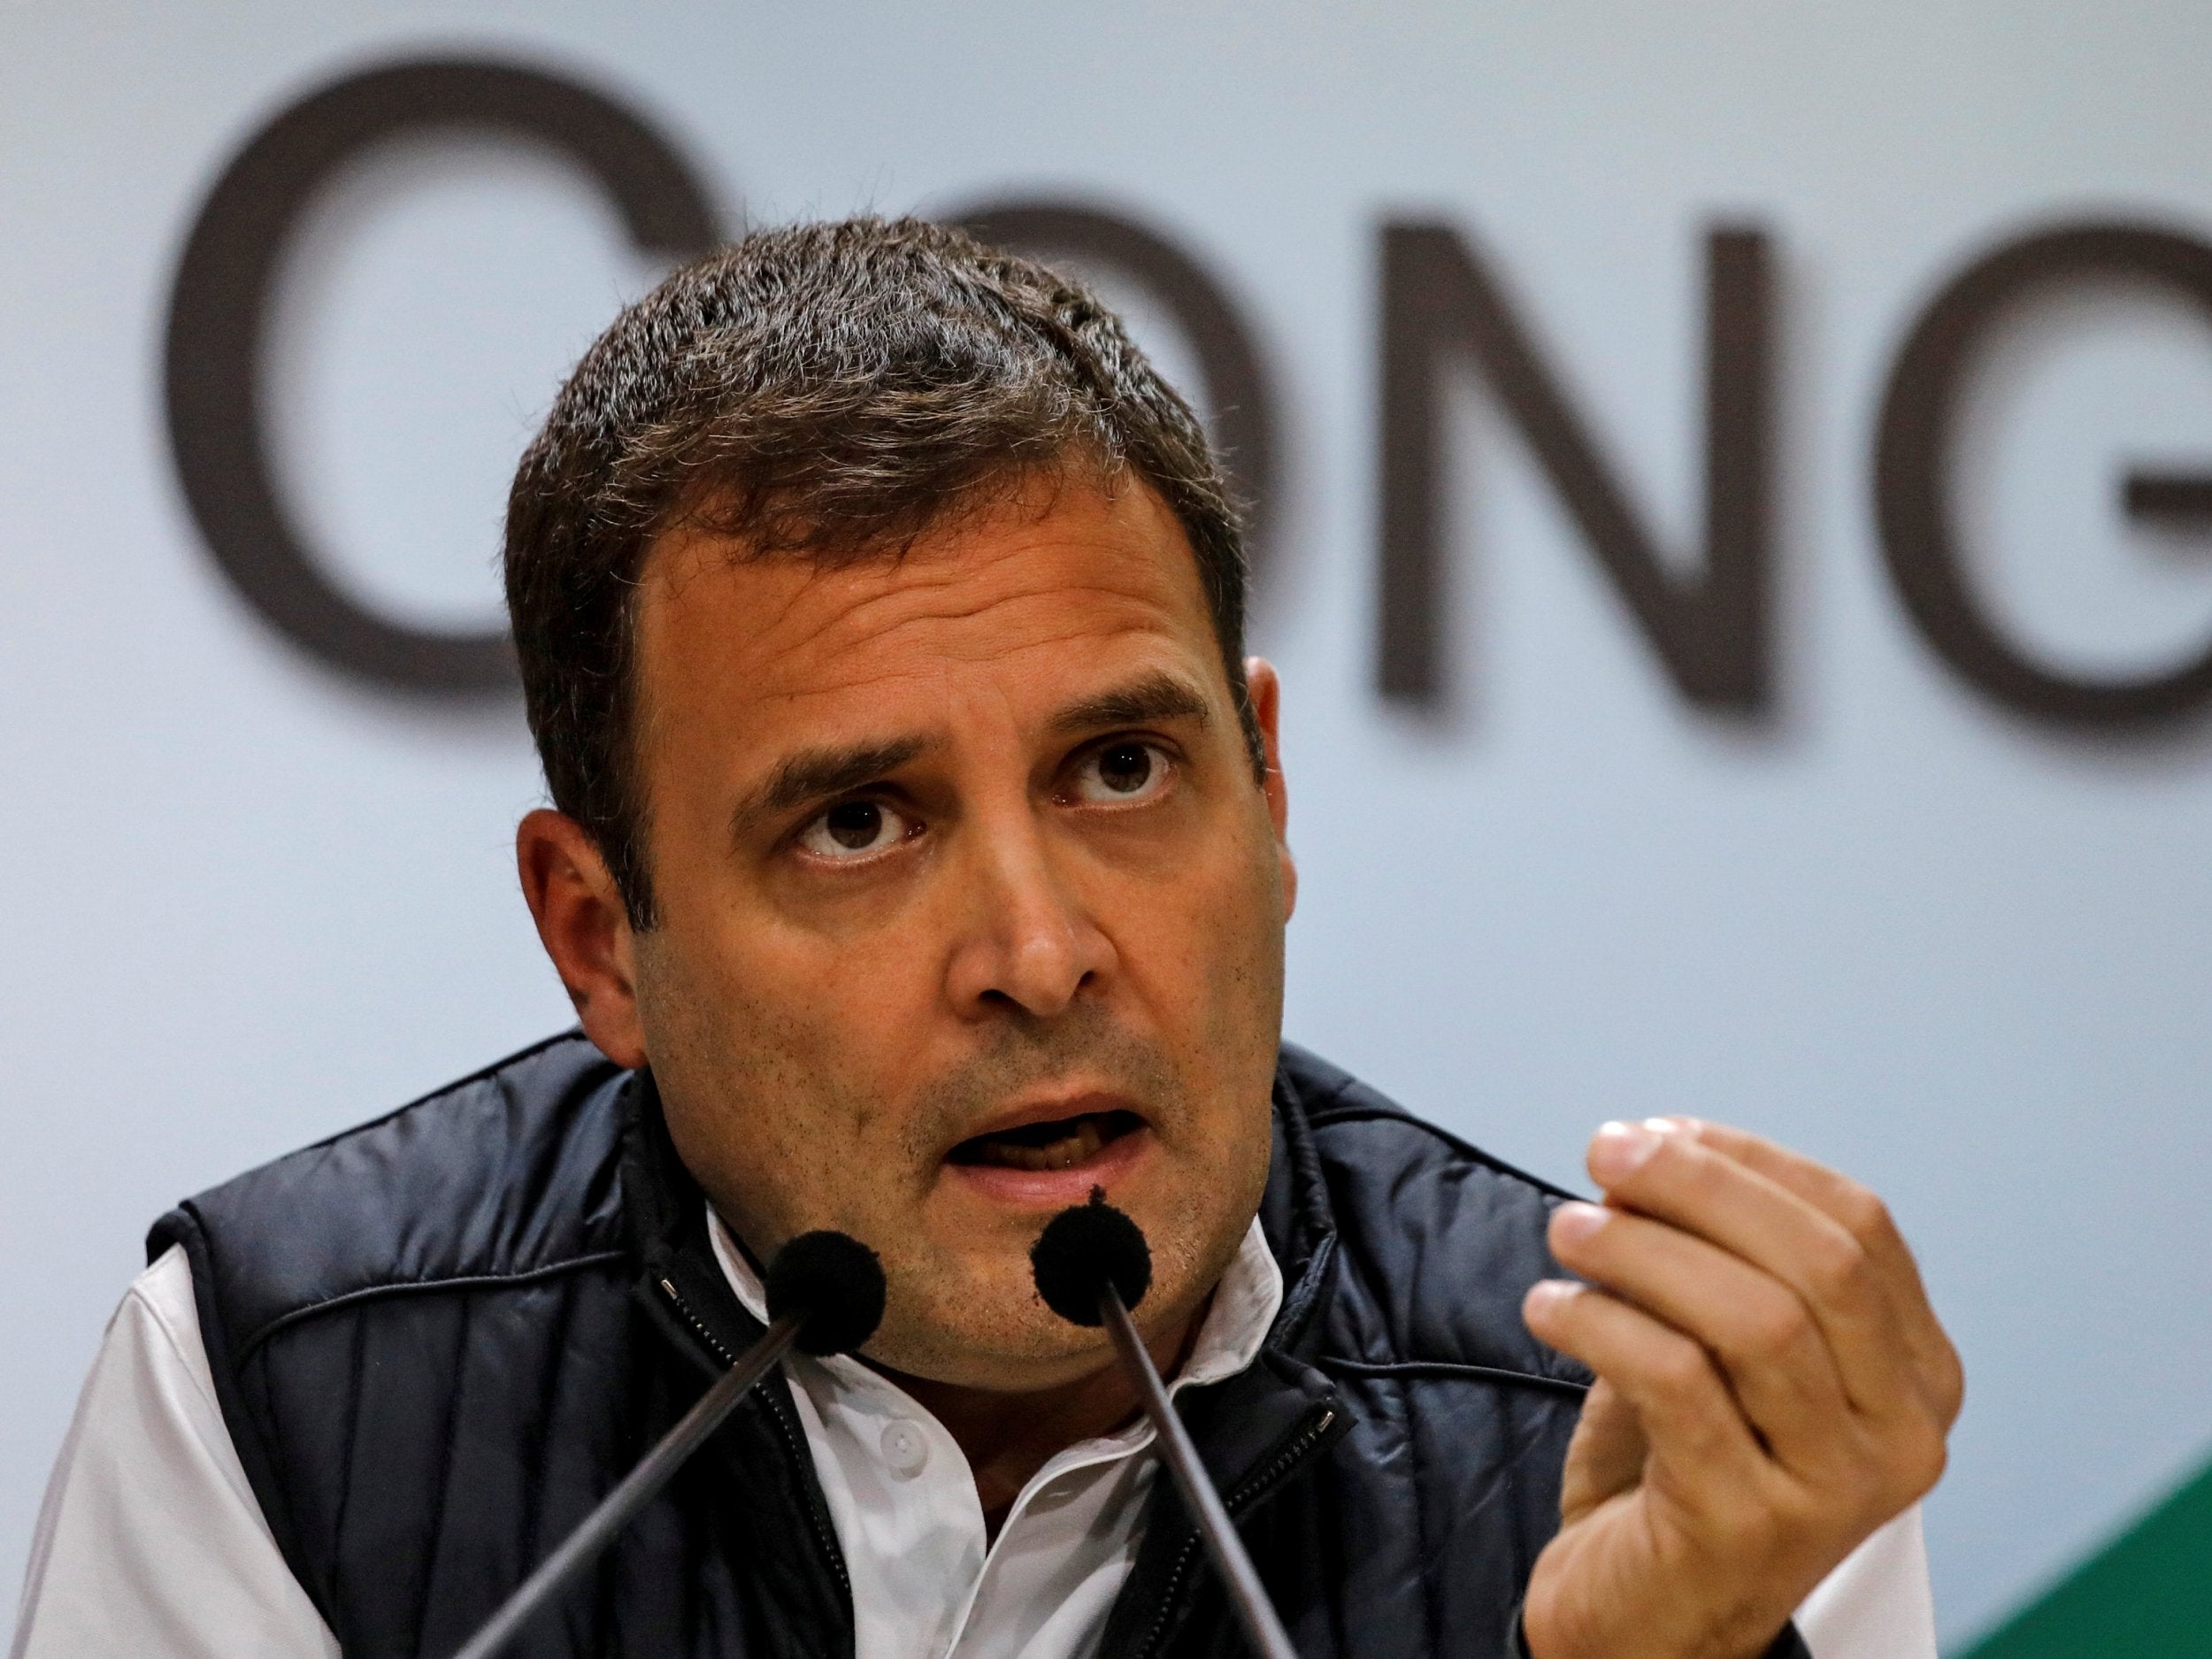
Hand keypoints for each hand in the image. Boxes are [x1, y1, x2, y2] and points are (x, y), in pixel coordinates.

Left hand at [1518, 1118, 1961, 1658]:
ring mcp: (1834, 1488)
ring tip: (1566, 1232)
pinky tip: (1549, 1307)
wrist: (1646, 1620)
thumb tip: (1646, 1148)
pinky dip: (1602, 1324)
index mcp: (1916, 1375)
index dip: (1752, 1162)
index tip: (1660, 1130)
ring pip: (1755, 1321)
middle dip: (1701, 1187)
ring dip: (1642, 1252)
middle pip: (1819, 1262)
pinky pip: (1678, 1385)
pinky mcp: (1748, 1525)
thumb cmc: (1681, 1469)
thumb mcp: (1720, 1350)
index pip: (1860, 1225)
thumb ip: (1708, 1256)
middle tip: (1606, 1155)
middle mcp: (1900, 1435)